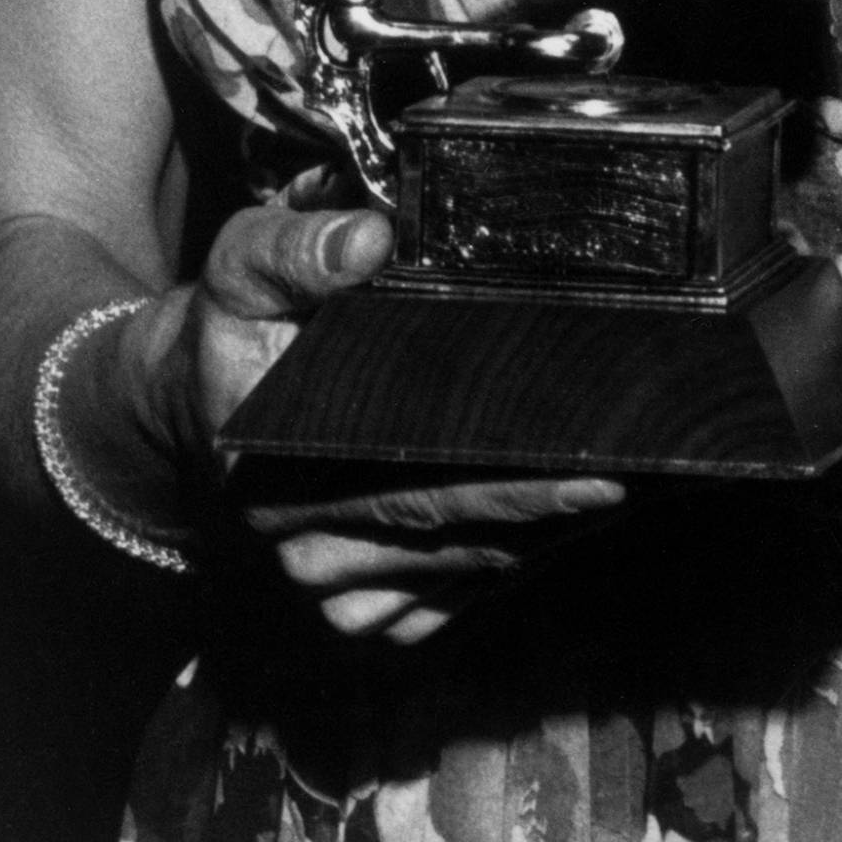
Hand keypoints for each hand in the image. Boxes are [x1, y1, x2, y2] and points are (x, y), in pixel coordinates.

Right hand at [180, 200, 621, 646]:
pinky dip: (504, 570)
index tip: (595, 469)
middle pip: (452, 535)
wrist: (193, 401)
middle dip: (556, 512)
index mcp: (274, 468)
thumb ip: (296, 246)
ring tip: (633, 490)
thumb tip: (371, 238)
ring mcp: (325, 583)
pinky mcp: (352, 603)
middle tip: (647, 476)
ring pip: (460, 574)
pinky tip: (564, 528)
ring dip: (545, 542)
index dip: (510, 484)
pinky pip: (443, 604)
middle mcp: (297, 543)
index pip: (413, 484)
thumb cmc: (238, 326)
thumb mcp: (243, 265)